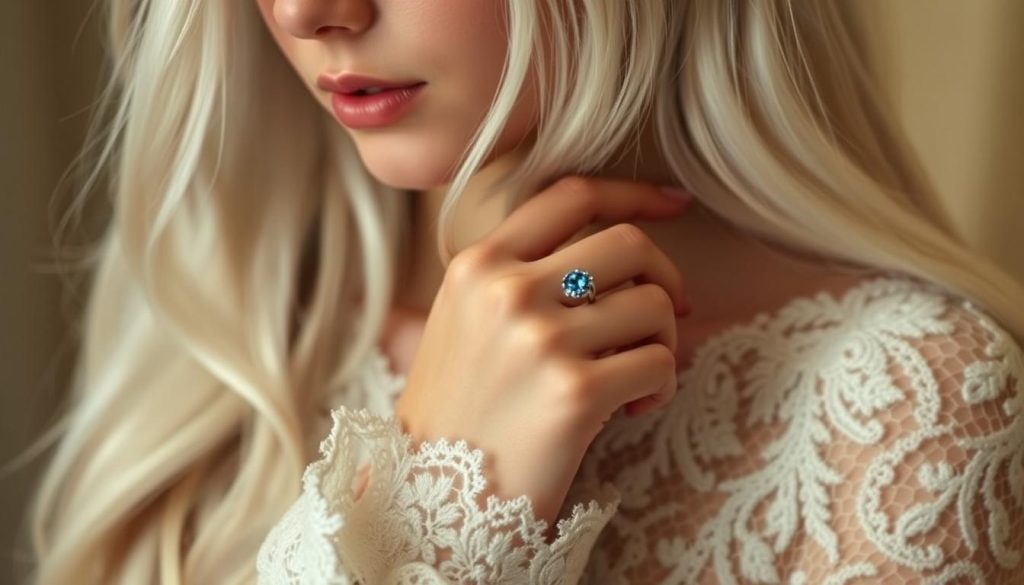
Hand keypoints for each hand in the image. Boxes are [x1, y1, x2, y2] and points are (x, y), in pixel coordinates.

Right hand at [394, 176, 692, 531]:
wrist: (431, 500)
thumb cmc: (458, 414)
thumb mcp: (462, 322)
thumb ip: (516, 275)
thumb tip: (616, 254)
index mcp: (477, 265)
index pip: (571, 196)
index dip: (633, 194)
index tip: (672, 204)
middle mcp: (506, 291)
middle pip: (628, 244)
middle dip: (664, 277)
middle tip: (665, 313)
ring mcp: (540, 340)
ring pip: (654, 305)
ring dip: (663, 341)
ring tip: (634, 376)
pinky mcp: (575, 393)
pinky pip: (659, 363)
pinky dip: (661, 386)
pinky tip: (632, 409)